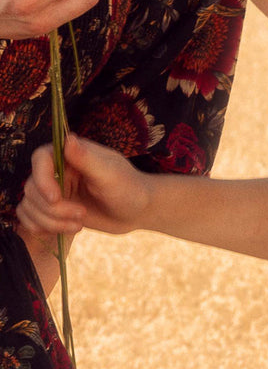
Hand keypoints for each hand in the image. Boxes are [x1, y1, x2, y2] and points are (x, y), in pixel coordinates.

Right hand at [17, 134, 154, 241]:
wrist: (136, 211)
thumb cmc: (129, 188)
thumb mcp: (111, 174)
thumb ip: (88, 159)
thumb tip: (68, 139)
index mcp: (69, 154)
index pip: (40, 159)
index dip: (41, 179)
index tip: (55, 198)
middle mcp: (57, 170)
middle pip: (32, 188)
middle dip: (53, 208)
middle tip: (81, 214)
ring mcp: (53, 191)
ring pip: (29, 206)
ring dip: (50, 221)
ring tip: (78, 224)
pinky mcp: (53, 210)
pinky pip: (29, 218)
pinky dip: (42, 228)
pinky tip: (67, 229)